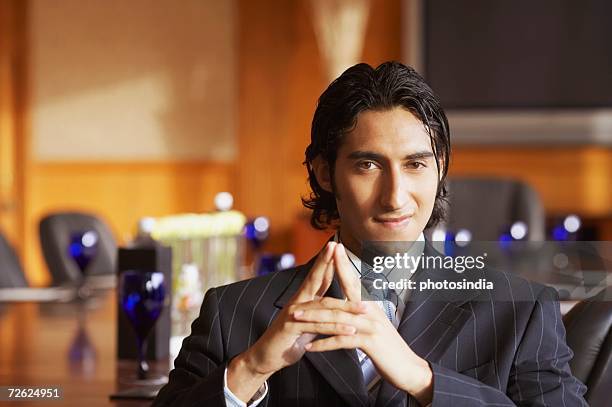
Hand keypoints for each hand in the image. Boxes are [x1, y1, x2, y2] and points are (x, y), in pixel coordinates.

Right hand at [227, 241, 363, 401]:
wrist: (266, 356)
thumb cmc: (288, 338)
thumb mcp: (306, 321)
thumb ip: (318, 311)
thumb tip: (334, 304)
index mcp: (302, 298)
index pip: (317, 276)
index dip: (326, 261)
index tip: (335, 245)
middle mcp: (297, 302)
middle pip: (315, 280)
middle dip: (327, 263)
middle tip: (336, 247)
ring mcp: (293, 314)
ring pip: (324, 307)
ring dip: (346, 307)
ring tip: (364, 307)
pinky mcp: (292, 329)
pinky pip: (318, 327)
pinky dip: (336, 328)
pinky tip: (350, 330)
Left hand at [297, 243, 433, 404]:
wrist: (409, 368)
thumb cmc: (389, 348)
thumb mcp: (375, 325)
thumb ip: (362, 313)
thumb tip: (349, 303)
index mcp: (370, 306)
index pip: (353, 281)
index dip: (343, 265)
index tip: (333, 249)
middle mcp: (370, 312)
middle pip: (339, 299)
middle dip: (315, 301)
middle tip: (295, 302)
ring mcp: (370, 326)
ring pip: (337, 319)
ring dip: (314, 320)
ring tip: (296, 320)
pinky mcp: (370, 342)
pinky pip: (342, 341)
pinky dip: (324, 344)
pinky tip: (310, 347)